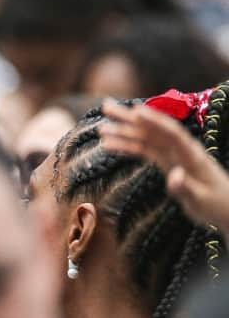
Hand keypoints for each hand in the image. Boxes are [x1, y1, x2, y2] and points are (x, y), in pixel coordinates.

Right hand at [100, 99, 228, 233]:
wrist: (225, 209)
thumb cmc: (215, 206)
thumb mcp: (200, 201)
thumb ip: (185, 188)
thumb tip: (173, 175)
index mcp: (192, 155)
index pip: (171, 133)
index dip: (154, 121)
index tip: (136, 110)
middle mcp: (180, 150)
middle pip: (153, 130)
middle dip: (130, 118)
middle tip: (106, 107)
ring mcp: (172, 154)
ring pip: (145, 138)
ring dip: (124, 131)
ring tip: (101, 128)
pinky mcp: (166, 161)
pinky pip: (144, 151)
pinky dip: (127, 147)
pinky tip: (109, 146)